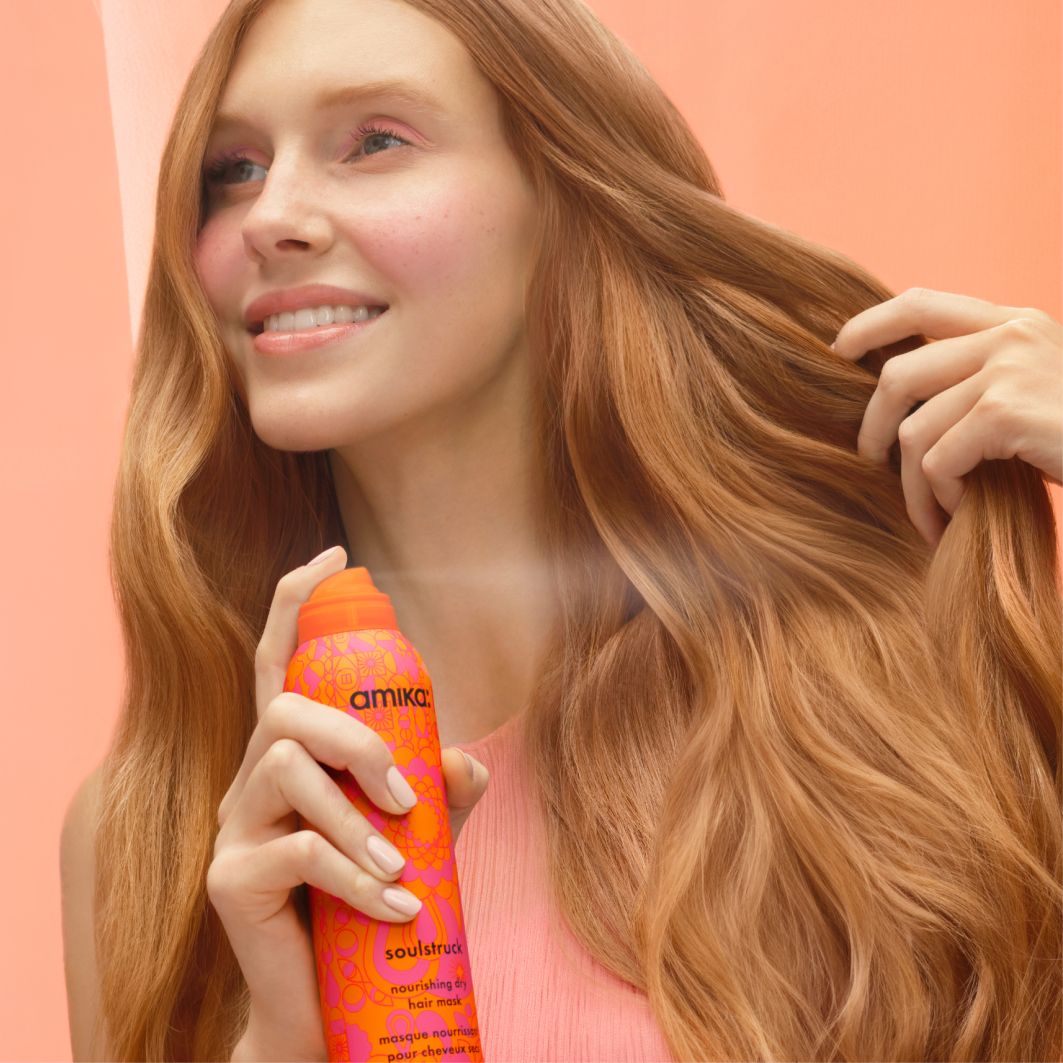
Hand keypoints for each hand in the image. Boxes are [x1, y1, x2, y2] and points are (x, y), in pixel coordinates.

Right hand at [208, 546, 489, 1061]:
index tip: (335, 553)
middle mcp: (251, 778)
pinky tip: (395, 906)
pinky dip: (355, 875)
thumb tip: (468, 759)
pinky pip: (295, 850)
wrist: (329, 1002)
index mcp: (291, 754)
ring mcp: (232, 827)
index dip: (296, 602)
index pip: (278, 660)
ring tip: (401, 865)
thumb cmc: (371, 899)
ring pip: (283, 769)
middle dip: (354, 738)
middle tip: (406, 794)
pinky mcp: (228, 880)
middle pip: (283, 708)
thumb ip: (442, 793)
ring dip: (356, 815)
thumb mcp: (417, 835)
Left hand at [831, 287, 1062, 547]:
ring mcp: (1009, 369)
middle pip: (897, 374)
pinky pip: (935, 459)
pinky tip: (959, 513)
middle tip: (872, 460)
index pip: (920, 303)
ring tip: (931, 512)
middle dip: (873, 426)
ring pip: (912, 428)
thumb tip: (897, 392)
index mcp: (1013, 322)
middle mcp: (1009, 334)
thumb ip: (978, 376)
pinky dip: (939, 497)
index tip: (838, 350)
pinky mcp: (1008, 411)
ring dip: (911, 484)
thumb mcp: (1032, 390)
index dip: (870, 324)